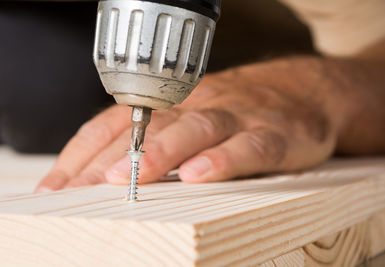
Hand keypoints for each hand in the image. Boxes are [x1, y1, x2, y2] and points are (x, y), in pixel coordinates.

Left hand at [36, 58, 346, 191]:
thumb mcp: (190, 118)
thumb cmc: (237, 111)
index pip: (116, 124)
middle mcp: (200, 107)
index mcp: (173, 105)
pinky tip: (201, 175)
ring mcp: (237, 118)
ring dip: (162, 152)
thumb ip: (151, 140)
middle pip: (150, 127)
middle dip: (113, 157)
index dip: (84, 154)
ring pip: (196, 130)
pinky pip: (249, 147)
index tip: (58, 187)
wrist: (301, 90)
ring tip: (133, 177)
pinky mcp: (274, 135)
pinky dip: (224, 160)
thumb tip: (101, 173)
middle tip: (83, 186)